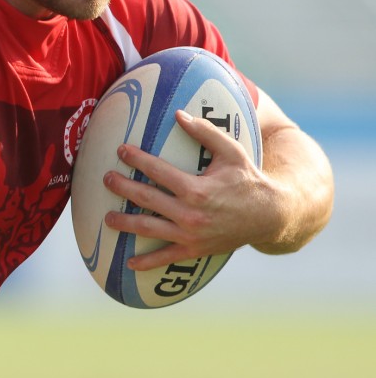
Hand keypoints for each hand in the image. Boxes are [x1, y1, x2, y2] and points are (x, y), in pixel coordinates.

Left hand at [102, 109, 280, 271]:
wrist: (270, 215)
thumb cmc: (248, 179)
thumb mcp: (231, 152)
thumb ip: (205, 133)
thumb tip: (178, 114)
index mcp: (196, 189)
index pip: (157, 171)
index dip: (136, 159)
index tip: (121, 150)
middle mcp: (190, 213)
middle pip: (146, 199)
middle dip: (123, 187)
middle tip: (106, 178)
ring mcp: (190, 234)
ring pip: (148, 228)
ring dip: (124, 224)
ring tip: (107, 218)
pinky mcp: (194, 250)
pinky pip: (166, 257)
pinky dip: (147, 262)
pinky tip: (129, 264)